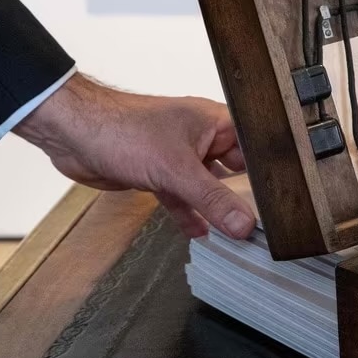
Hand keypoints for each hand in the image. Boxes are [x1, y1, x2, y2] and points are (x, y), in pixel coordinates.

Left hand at [15, 73, 255, 240]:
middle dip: (245, 195)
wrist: (72, 133)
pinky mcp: (158, 173)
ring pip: (206, 186)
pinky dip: (190, 213)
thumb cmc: (123, 129)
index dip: (271, 174)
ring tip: (238, 234)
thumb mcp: (176, 169)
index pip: (255, 149)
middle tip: (266, 223)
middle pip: (234, 170)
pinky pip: (182, 197)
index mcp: (215, 122)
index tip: (284, 203)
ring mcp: (179, 156)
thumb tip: (243, 223)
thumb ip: (212, 199)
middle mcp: (202, 137)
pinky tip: (201, 233)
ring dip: (216, 208)